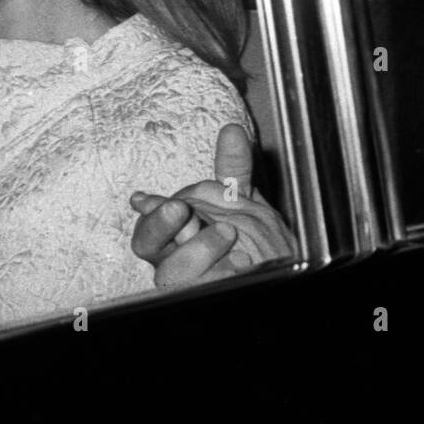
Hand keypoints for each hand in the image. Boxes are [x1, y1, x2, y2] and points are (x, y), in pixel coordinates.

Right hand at [130, 123, 294, 291]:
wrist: (276, 272)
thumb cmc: (253, 242)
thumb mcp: (244, 204)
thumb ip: (233, 173)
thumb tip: (231, 129)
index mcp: (175, 237)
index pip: (149, 225)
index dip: (151, 213)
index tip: (161, 200)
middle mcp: (174, 262)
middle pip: (147, 247)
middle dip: (159, 226)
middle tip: (180, 210)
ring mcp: (188, 285)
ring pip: (173, 272)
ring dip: (200, 248)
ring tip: (229, 233)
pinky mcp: (205, 294)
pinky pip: (204, 288)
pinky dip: (222, 272)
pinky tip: (242, 263)